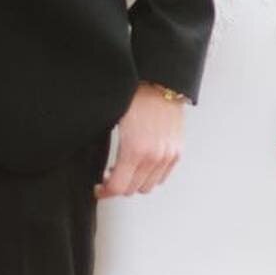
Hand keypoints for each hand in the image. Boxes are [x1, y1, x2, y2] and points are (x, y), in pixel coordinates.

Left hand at [96, 83, 183, 198]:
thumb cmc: (135, 97)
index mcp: (134, 150)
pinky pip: (162, 177)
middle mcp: (153, 157)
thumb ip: (112, 151)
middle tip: (110, 175)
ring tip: (127, 169)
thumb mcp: (114, 123)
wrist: (161, 83)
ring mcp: (167, 156)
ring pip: (148, 187)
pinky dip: (151, 175)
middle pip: (132, 190)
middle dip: (119, 185)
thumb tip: (104, 169)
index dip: (105, 191)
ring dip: (135, 182)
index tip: (99, 188)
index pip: (118, 188)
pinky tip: (142, 164)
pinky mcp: (176, 152)